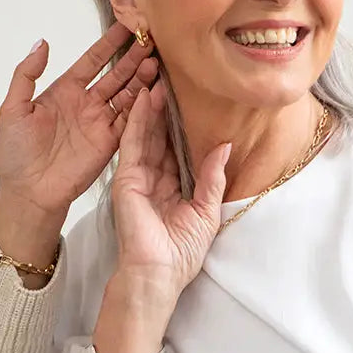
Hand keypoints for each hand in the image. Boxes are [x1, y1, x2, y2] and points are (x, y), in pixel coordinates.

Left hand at [0, 23, 159, 221]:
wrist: (27, 192)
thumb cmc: (14, 152)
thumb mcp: (12, 109)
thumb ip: (26, 75)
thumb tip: (41, 43)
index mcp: (64, 91)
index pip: (92, 61)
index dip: (108, 44)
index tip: (126, 26)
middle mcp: (86, 103)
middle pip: (115, 75)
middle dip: (133, 58)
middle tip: (151, 40)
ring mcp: (100, 122)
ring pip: (127, 94)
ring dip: (141, 79)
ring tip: (156, 63)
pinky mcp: (110, 143)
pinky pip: (130, 120)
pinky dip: (143, 106)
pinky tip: (154, 90)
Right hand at [109, 80, 230, 302]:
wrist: (158, 273)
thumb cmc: (181, 252)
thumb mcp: (207, 210)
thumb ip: (212, 177)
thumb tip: (225, 146)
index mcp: (173, 187)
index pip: (177, 148)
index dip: (181, 124)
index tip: (188, 98)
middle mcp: (154, 178)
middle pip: (159, 136)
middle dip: (164, 109)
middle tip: (170, 78)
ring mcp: (138, 177)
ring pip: (144, 134)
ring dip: (150, 107)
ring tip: (157, 79)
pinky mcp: (126, 179)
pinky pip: (131, 144)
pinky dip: (136, 121)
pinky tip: (143, 100)